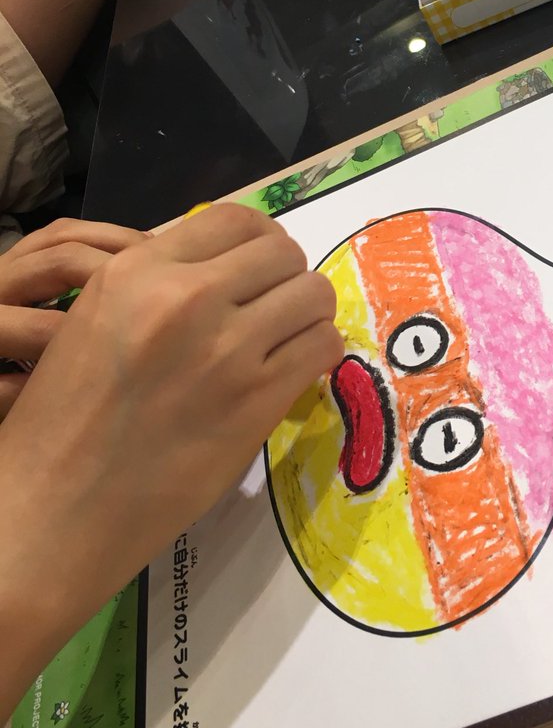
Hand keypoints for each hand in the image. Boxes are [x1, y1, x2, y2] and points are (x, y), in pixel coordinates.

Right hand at [0, 205, 342, 718]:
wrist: (53, 509)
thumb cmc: (64, 419)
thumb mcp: (98, 319)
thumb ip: (160, 284)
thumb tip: (231, 269)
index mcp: (137, 270)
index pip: (234, 218)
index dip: (257, 241)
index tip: (257, 269)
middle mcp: (185, 297)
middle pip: (283, 251)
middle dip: (286, 276)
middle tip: (273, 309)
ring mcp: (227, 349)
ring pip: (313, 295)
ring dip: (307, 314)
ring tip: (287, 340)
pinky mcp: (258, 401)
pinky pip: (322, 347)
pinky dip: (318, 353)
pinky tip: (295, 370)